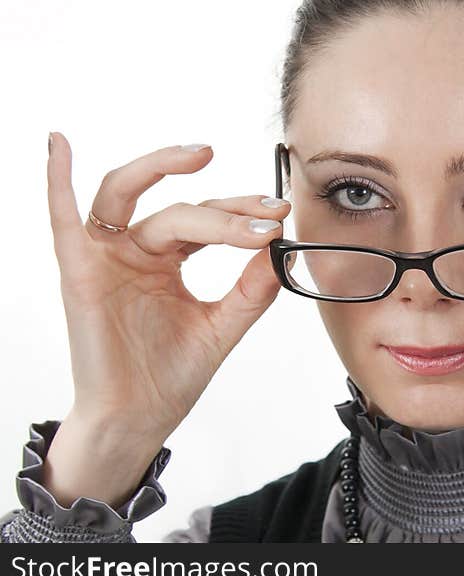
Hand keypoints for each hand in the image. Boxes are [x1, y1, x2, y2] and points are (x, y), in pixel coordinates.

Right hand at [42, 133, 288, 505]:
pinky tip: (61, 146)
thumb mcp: (221, 327)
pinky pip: (63, 219)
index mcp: (167, 261)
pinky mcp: (79, 272)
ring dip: (159, 168)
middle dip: (224, 208)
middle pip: (179, 210)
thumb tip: (281, 251)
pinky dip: (57, 180)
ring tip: (200, 155)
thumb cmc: (171, 374)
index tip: (278, 214)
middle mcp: (135, 251)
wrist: (138, 418)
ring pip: (128, 196)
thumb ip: (250, 291)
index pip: (206, 220)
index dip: (241, 214)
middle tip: (263, 209)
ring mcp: (106, 257)